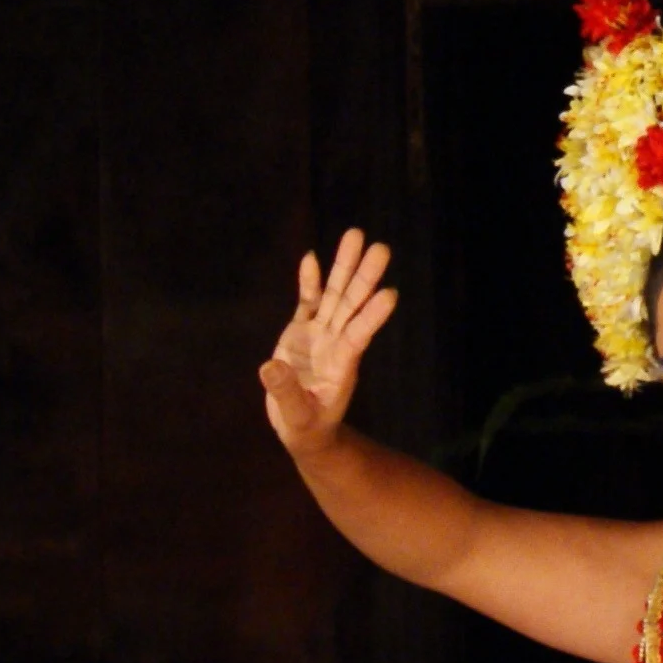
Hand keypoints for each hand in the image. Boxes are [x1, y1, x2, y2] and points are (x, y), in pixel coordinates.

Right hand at [260, 229, 401, 456]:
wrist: (303, 427)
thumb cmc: (307, 426)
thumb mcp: (297, 417)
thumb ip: (286, 392)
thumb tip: (271, 366)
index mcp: (342, 364)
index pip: (360, 335)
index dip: (373, 315)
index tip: (391, 294)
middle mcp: (336, 343)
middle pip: (352, 304)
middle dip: (365, 275)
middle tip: (381, 247)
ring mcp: (320, 335)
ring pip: (335, 295)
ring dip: (344, 267)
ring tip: (356, 236)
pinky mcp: (301, 333)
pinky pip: (308, 302)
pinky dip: (311, 281)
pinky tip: (312, 257)